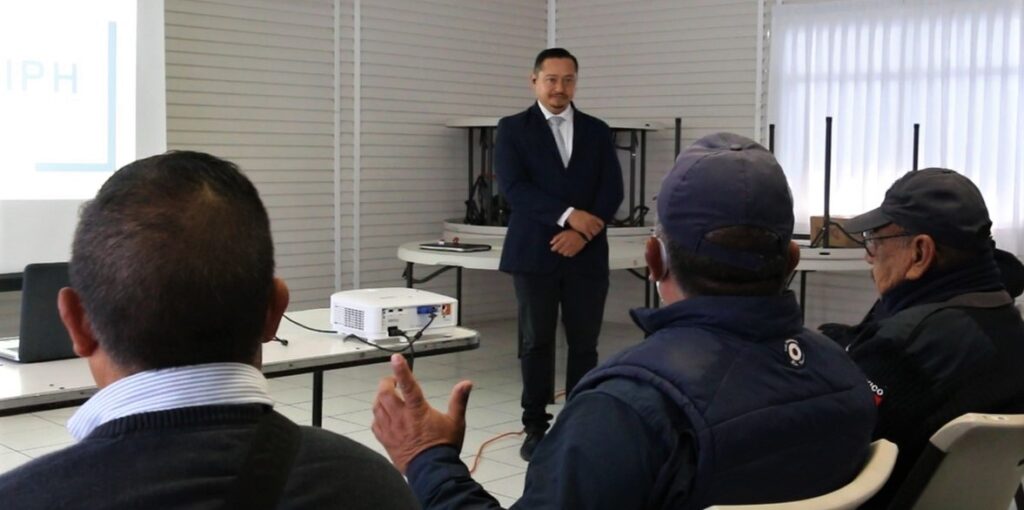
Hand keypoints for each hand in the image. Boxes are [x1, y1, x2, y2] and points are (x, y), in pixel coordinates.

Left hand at [372, 354, 472, 472]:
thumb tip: (466, 383)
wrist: (432, 471)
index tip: (395, 358)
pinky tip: (384, 416)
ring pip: (377, 407)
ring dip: (381, 398)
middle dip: (386, 383)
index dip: (401, 370)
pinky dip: (378, 416)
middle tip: (393, 382)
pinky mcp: (386, 440)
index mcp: (417, 410)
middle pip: (384, 394)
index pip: (407, 385)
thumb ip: (459, 400)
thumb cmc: (443, 447)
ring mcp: (391, 429)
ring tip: (388, 396)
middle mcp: (401, 418)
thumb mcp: (456, 422)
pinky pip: (375, 424)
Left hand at [550, 229, 586, 256]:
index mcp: (563, 240)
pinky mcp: (576, 251)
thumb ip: (556, 238)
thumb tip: (551, 243)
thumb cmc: (571, 233)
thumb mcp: (563, 233)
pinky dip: (568, 253)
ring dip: (563, 252)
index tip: (553, 248)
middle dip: (559, 249)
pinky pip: (570, 255)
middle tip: (561, 247)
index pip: (556, 247)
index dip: (553, 248)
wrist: (582, 234)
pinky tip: (569, 250)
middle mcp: (567, 245)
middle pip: (559, 251)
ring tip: (565, 248)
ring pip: (564, 254)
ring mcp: (572, 248)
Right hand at [566, 210, 603, 239]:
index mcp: (593, 218)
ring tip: (590, 235)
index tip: (598, 229)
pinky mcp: (584, 230)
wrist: (572, 214)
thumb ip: (591, 218)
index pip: (601, 224)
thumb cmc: (578, 214)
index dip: (600, 227)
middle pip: (598, 230)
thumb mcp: (586, 214)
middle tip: (593, 233)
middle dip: (596, 232)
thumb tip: (593, 220)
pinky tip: (587, 238)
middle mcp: (592, 222)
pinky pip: (589, 236)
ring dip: (592, 235)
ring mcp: (588, 226)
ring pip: (595, 233)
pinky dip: (589, 238)